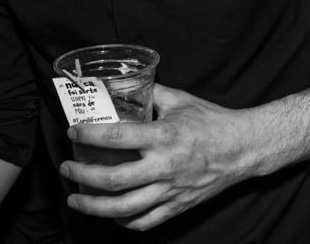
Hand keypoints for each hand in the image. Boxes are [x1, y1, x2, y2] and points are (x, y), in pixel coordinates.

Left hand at [60, 85, 262, 230]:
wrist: (243, 149)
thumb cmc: (213, 122)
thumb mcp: (181, 100)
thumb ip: (153, 94)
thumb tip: (127, 86)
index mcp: (163, 136)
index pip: (116, 137)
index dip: (88, 135)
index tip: (73, 132)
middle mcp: (164, 166)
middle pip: (113, 179)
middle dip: (82, 175)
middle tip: (66, 168)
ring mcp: (170, 190)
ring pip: (124, 208)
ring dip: (94, 206)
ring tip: (76, 199)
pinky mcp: (178, 206)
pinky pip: (145, 221)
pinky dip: (123, 222)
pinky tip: (111, 215)